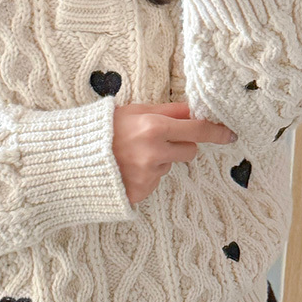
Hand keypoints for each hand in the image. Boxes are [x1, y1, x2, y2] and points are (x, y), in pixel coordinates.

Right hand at [112, 101, 236, 205]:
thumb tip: (196, 108)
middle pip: (190, 151)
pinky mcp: (140, 192)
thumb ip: (168, 111)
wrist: (72, 160)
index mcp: (154, 128)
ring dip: (159, 160)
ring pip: (170, 166)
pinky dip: (145, 175)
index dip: (217, 132)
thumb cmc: (102, 130)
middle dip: (180, 144)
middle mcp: (154, 153)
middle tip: (157, 139)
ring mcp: (147, 176)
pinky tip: (127, 168)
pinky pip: (155, 181)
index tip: (230, 134)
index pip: (197, 129)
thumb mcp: (134, 111)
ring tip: (133, 154)